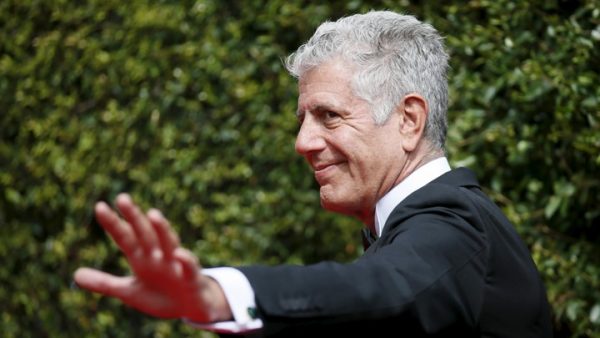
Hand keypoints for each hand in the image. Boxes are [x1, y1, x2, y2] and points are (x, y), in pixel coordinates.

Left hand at [74, 193, 230, 322]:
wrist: (190, 307)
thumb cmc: (160, 294)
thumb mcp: (129, 291)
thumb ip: (104, 283)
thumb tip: (75, 275)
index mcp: (141, 257)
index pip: (125, 236)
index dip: (113, 223)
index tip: (99, 206)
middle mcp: (158, 255)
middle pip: (145, 232)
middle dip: (134, 216)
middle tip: (122, 198)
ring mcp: (175, 264)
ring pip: (169, 242)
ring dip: (162, 229)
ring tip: (153, 214)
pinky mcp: (191, 277)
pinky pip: (188, 266)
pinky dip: (185, 260)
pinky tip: (178, 254)